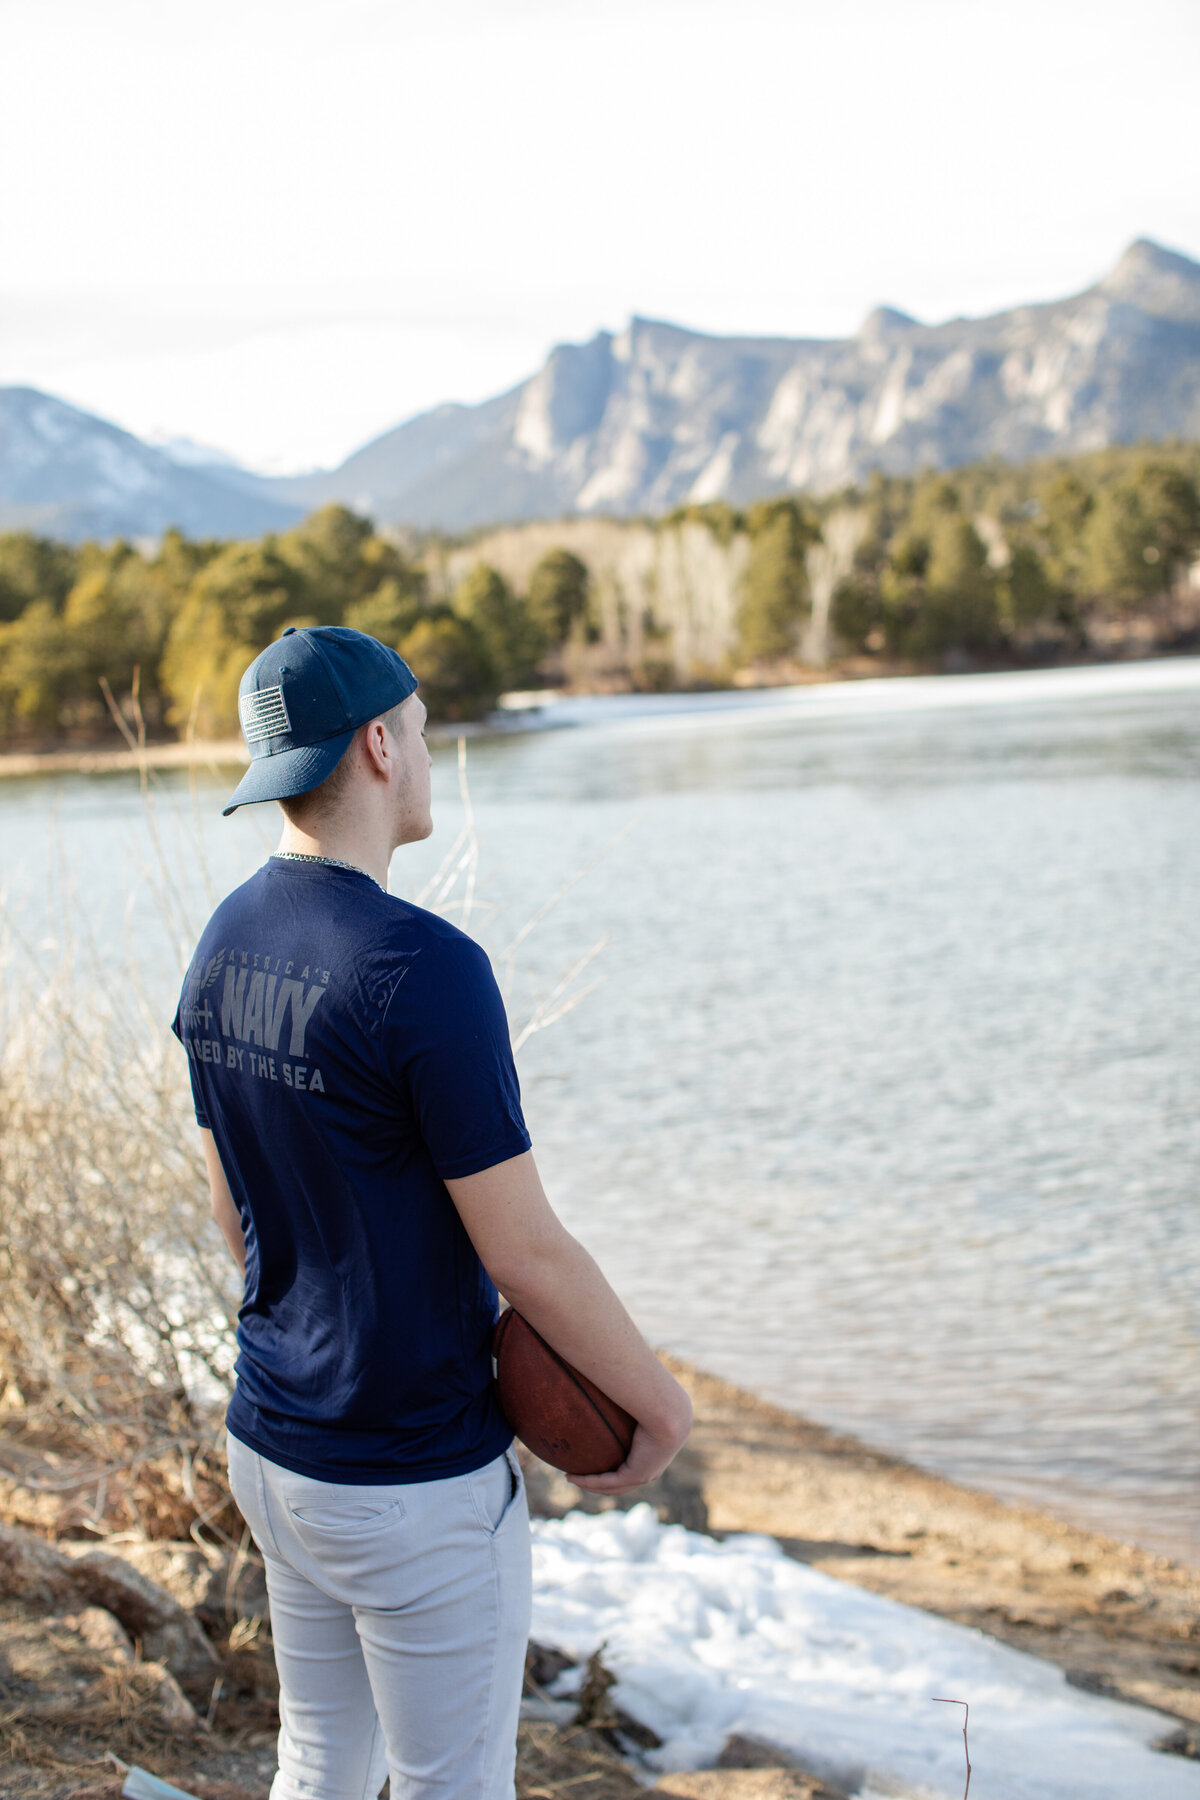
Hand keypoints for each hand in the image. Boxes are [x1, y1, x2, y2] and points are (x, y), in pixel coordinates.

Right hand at [568, 1404, 691, 1496]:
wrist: (669, 1409)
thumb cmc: (656, 1397)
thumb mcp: (637, 1398)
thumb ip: (624, 1396)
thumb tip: (609, 1380)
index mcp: (655, 1452)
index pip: (633, 1465)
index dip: (614, 1467)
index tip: (596, 1461)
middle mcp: (652, 1467)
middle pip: (622, 1482)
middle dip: (598, 1482)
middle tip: (577, 1474)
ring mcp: (645, 1474)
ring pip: (613, 1486)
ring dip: (590, 1484)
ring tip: (571, 1477)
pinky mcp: (635, 1475)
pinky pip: (608, 1482)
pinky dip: (589, 1481)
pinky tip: (573, 1477)